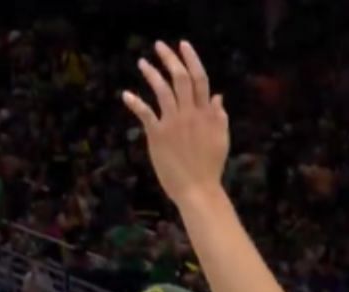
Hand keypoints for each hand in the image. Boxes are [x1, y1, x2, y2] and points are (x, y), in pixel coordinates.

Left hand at [122, 41, 228, 205]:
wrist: (198, 188)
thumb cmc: (210, 166)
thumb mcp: (222, 139)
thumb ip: (219, 117)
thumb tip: (218, 96)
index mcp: (207, 114)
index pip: (200, 80)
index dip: (192, 60)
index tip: (183, 45)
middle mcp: (191, 114)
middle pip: (180, 79)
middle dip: (170, 59)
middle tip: (159, 46)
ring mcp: (173, 123)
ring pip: (163, 90)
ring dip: (152, 74)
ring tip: (142, 63)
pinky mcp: (158, 134)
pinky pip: (145, 113)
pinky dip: (135, 102)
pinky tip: (126, 94)